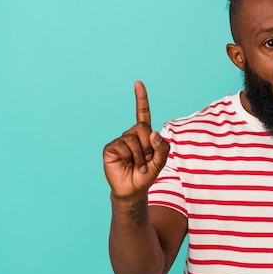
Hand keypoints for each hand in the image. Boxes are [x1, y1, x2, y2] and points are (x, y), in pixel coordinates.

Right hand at [103, 81, 169, 199]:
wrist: (132, 190)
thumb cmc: (147, 175)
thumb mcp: (160, 162)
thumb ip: (162, 148)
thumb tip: (154, 133)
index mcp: (144, 135)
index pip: (142, 113)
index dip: (141, 98)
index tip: (138, 83)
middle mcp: (131, 134)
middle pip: (142, 126)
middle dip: (147, 145)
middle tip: (147, 160)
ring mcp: (120, 140)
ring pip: (132, 138)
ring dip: (140, 155)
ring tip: (138, 166)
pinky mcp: (110, 148)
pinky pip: (122, 145)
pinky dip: (128, 156)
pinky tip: (127, 164)